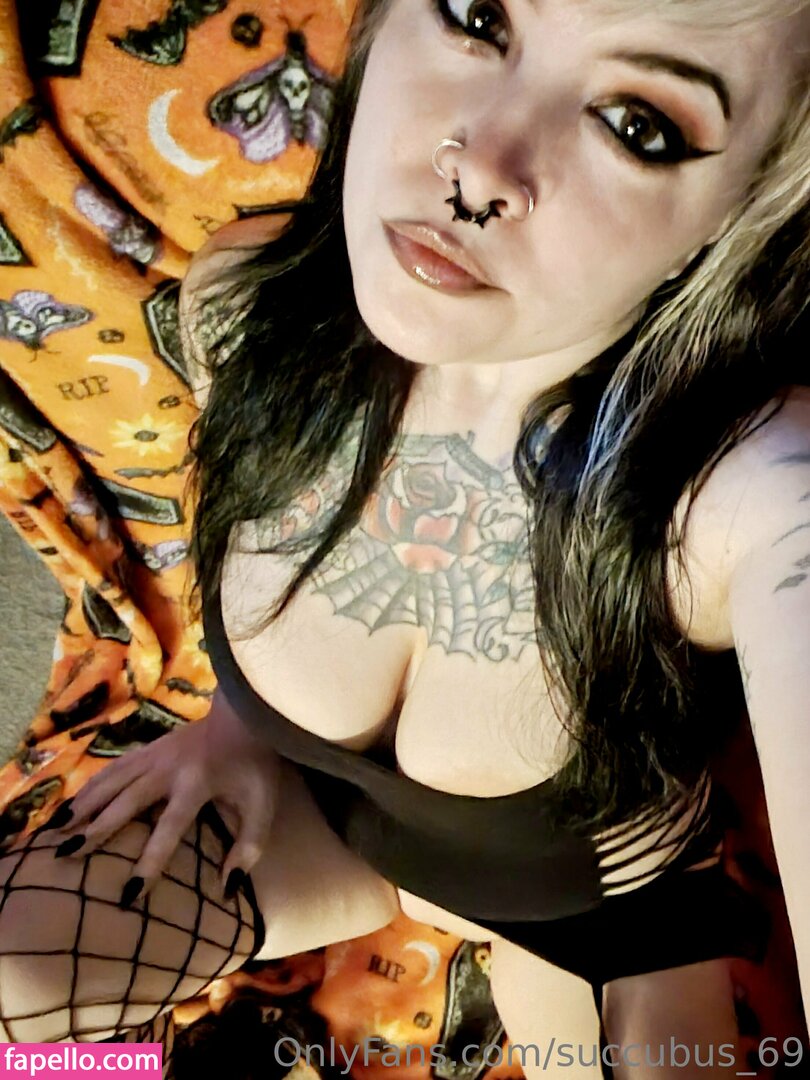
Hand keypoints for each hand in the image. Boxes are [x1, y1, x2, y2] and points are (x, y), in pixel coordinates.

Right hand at [47, 689, 280, 900]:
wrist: (246, 711)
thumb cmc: (254, 765)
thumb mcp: (263, 806)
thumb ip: (249, 847)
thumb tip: (228, 889)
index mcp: (197, 784)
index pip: (168, 828)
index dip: (149, 862)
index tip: (129, 895)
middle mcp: (168, 768)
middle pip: (126, 802)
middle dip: (96, 829)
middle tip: (67, 855)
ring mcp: (154, 754)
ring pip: (111, 781)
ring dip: (83, 805)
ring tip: (55, 831)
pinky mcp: (148, 748)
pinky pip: (113, 769)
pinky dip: (90, 787)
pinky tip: (71, 805)